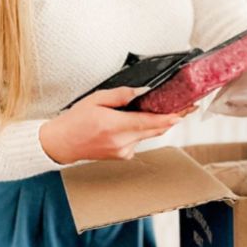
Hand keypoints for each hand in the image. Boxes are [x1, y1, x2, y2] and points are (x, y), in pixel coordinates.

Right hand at [39, 87, 197, 164]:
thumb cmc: (74, 122)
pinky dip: (140, 131)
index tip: (184, 111)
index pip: (150, 122)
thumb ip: (121, 95)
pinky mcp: (122, 156)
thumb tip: (141, 91)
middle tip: (186, 107)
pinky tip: (132, 123)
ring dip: (155, 124)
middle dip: (171, 118)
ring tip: (162, 110)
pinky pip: (138, 141)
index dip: (170, 117)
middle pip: (155, 130)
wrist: (61, 144)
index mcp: (115, 126)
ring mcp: (123, 151)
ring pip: (148, 135)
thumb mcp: (96, 99)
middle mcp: (122, 142)